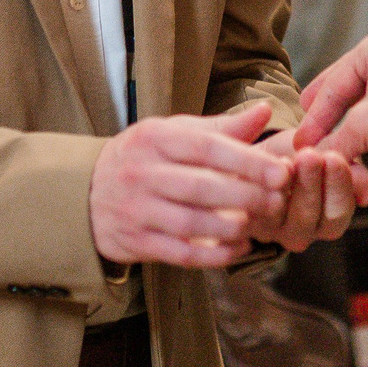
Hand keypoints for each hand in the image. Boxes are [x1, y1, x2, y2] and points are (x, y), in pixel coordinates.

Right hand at [88, 104, 289, 269]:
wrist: (87, 192)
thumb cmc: (145, 158)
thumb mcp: (174, 133)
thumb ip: (221, 128)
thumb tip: (265, 112)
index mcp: (155, 139)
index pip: (205, 147)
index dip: (246, 160)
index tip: (280, 171)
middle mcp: (142, 173)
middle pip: (200, 187)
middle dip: (245, 196)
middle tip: (277, 201)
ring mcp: (136, 210)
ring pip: (190, 223)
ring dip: (229, 227)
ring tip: (257, 225)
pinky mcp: (136, 242)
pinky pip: (179, 253)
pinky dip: (212, 255)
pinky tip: (237, 249)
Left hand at [247, 132, 367, 252]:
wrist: (258, 153)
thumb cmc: (298, 153)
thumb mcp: (329, 155)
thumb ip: (353, 175)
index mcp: (328, 221)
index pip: (337, 214)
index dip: (338, 187)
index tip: (335, 157)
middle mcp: (300, 232)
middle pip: (309, 218)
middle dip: (311, 184)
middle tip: (310, 155)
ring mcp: (270, 230)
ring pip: (279, 215)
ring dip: (281, 186)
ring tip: (285, 158)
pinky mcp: (245, 222)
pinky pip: (251, 210)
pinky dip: (257, 189)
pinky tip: (261, 166)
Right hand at [294, 26, 367, 159]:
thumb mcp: (367, 125)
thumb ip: (335, 139)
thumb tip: (318, 154)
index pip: (335, 81)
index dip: (315, 115)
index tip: (304, 137)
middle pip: (351, 87)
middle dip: (329, 112)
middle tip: (310, 126)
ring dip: (352, 122)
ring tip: (334, 137)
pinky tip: (365, 139)